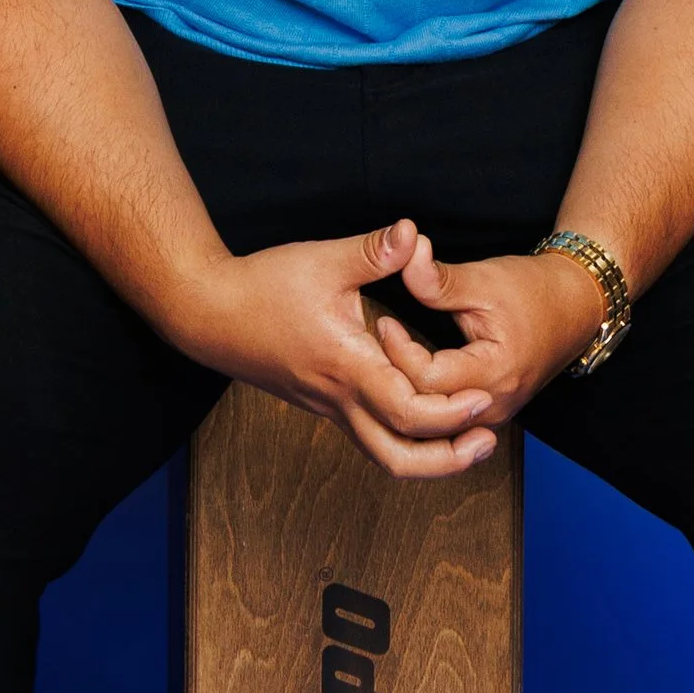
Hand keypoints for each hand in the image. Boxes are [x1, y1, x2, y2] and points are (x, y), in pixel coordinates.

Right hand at [163, 217, 503, 480]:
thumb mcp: (321, 260)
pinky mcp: (321, 401)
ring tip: (464, 440)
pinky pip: (368, 436)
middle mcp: (339, 398)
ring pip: (382, 455)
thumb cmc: (261, 287)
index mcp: (346, 366)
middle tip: (485, 442)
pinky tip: (423, 417)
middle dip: (448, 460)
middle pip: (399, 458)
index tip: (481, 399)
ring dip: (428, 457)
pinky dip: (403, 439)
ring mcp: (328, 406)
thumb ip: (372, 250)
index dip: (449, 414)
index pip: (407, 412)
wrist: (207, 314)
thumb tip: (413, 232)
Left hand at [374, 238, 614, 424]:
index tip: (384, 322)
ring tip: (385, 360)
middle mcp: (495, 404)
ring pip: (434, 423)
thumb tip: (404, 260)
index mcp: (495, 373)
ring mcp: (494, 414)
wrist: (575, 306)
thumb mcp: (484, 280)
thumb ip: (440, 279)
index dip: (399, 352)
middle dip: (395, 378)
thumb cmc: (534, 291)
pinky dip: (422, 402)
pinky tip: (403, 377)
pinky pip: (447, 422)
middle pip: (426, 409)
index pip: (427, 380)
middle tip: (378, 344)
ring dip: (406, 394)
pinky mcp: (490, 412)